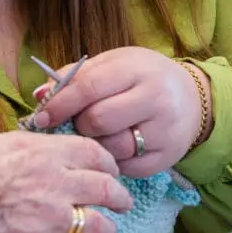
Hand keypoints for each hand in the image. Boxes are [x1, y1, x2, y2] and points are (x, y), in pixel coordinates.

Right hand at [0, 133, 132, 232]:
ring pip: (98, 226)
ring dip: (100, 227)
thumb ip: (35, 153)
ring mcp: (47, 218)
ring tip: (99, 228)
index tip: (110, 172)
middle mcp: (54, 182)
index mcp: (45, 150)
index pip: (97, 155)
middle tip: (121, 202)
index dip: (108, 165)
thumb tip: (55, 160)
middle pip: (108, 190)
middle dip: (119, 198)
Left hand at [28, 47, 203, 177]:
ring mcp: (164, 131)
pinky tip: (118, 145)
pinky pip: (124, 167)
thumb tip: (40, 95)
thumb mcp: (113, 65)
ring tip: (102, 132)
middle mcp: (156, 99)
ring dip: (96, 144)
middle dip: (79, 125)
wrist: (191, 99)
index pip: (89, 88)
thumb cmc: (140, 79)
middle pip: (98, 121)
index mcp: (137, 70)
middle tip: (80, 122)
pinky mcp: (166, 158)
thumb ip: (76, 77)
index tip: (41, 118)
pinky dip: (112, 160)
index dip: (60, 104)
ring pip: (110, 148)